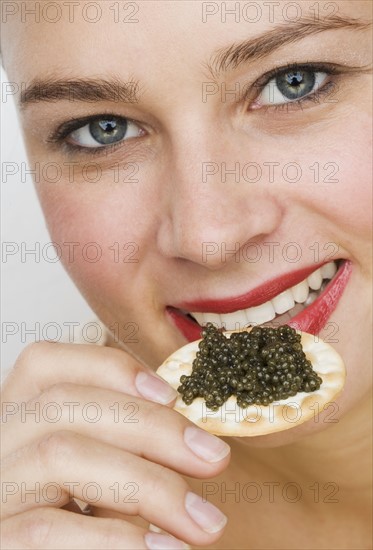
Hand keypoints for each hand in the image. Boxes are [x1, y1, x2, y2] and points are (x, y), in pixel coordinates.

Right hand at [1, 341, 229, 548]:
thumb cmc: (86, 526)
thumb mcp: (103, 475)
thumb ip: (124, 447)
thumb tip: (191, 436)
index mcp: (17, 419)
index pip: (44, 363)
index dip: (108, 368)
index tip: (171, 394)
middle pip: (62, 405)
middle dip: (149, 427)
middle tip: (214, 458)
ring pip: (58, 455)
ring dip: (146, 485)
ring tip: (204, 522)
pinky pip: (48, 529)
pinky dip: (116, 538)